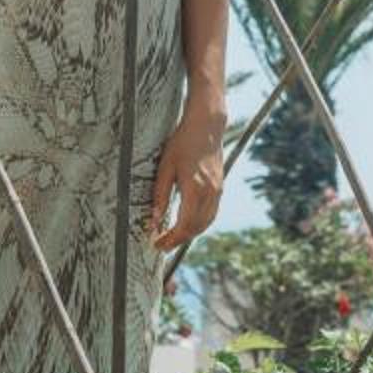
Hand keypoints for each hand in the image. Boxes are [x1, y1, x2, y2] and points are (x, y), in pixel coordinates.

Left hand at [148, 108, 226, 248]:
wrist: (206, 127)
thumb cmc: (182, 143)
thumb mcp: (165, 168)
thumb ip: (160, 195)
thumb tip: (154, 221)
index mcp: (195, 189)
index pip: (184, 225)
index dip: (171, 239)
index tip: (157, 244)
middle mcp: (210, 193)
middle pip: (196, 228)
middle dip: (178, 240)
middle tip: (161, 245)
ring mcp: (217, 192)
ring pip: (205, 223)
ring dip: (189, 234)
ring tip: (172, 238)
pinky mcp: (219, 188)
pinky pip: (211, 214)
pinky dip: (199, 224)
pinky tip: (187, 225)